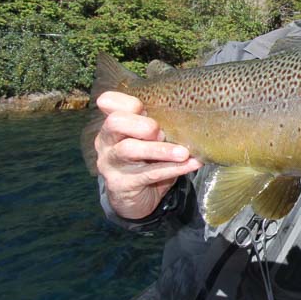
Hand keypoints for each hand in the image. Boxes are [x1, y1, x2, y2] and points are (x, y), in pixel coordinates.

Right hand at [94, 91, 202, 219]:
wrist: (136, 198)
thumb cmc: (146, 160)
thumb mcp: (149, 139)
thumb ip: (159, 123)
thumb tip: (193, 109)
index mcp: (114, 124)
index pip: (109, 102)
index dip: (127, 101)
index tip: (144, 107)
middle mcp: (107, 141)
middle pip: (115, 122)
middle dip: (141, 124)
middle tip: (161, 132)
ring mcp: (111, 163)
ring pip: (129, 149)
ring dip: (160, 149)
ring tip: (183, 152)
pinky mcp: (121, 184)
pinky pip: (148, 174)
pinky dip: (173, 168)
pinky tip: (191, 164)